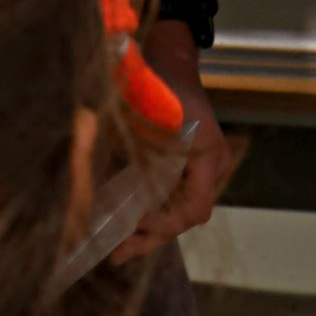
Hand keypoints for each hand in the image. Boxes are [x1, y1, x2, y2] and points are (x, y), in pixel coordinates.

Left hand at [114, 23, 234, 261]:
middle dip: (152, 237)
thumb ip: (138, 153)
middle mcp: (209, 169)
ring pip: (177, 210)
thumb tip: (105, 189)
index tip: (136, 220)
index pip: (194, 209)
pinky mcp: (182, 167)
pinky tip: (124, 223)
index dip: (165, 222)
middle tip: (118, 255)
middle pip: (185, 216)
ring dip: (148, 231)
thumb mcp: (150, 117)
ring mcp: (197, 169)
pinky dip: (148, 211)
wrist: (170, 59)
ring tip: (117, 251)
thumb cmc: (162, 85)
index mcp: (208, 157)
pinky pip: (169, 197)